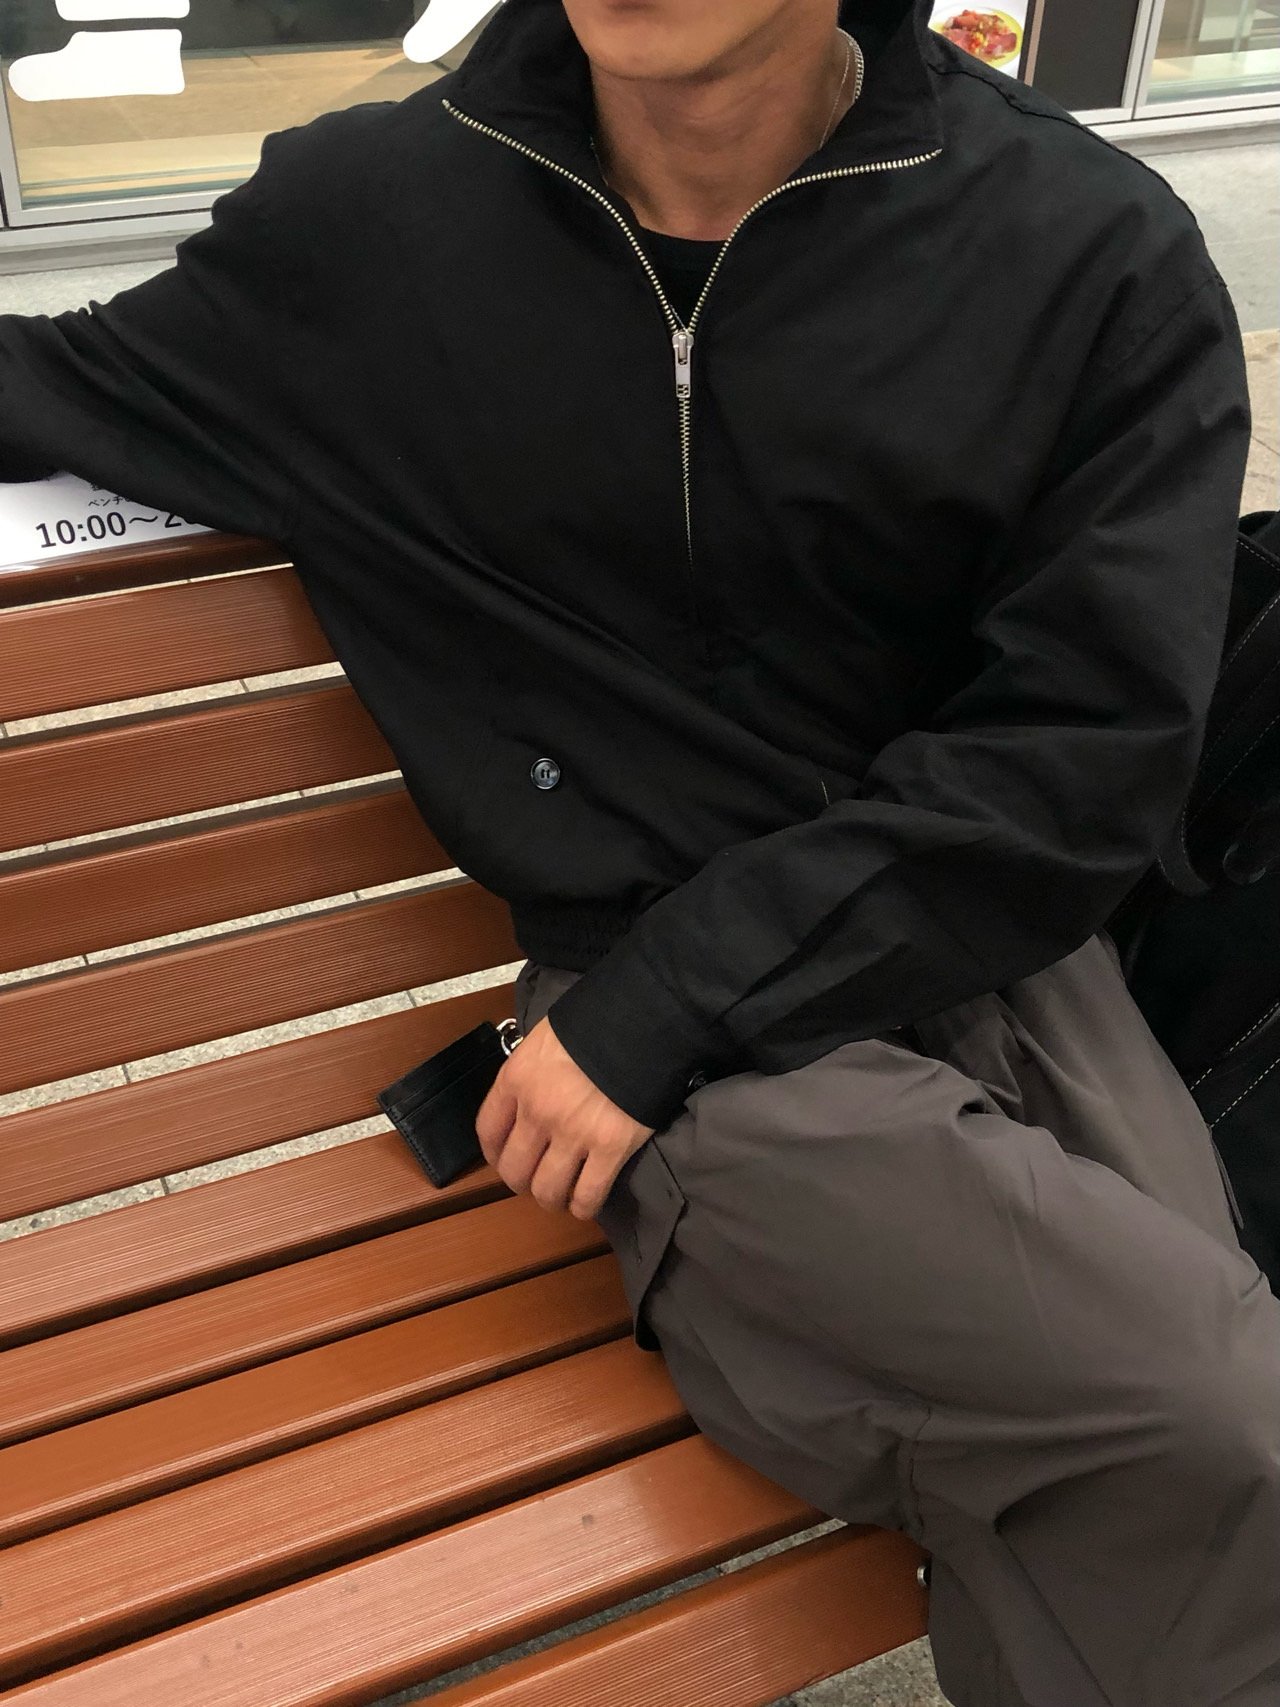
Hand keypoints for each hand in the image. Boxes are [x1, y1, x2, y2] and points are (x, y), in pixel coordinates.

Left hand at [476, 1017, 653, 1218]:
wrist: (644, 1021)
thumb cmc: (595, 1021)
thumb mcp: (547, 1038)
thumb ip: (532, 1071)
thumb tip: (531, 1094)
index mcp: (517, 1079)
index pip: (488, 1131)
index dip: (494, 1153)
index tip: (503, 1158)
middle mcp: (537, 1112)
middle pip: (514, 1170)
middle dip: (522, 1181)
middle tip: (536, 1179)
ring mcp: (573, 1134)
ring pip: (547, 1190)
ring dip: (552, 1198)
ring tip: (562, 1195)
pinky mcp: (610, 1148)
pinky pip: (588, 1195)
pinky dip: (584, 1206)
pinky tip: (586, 1204)